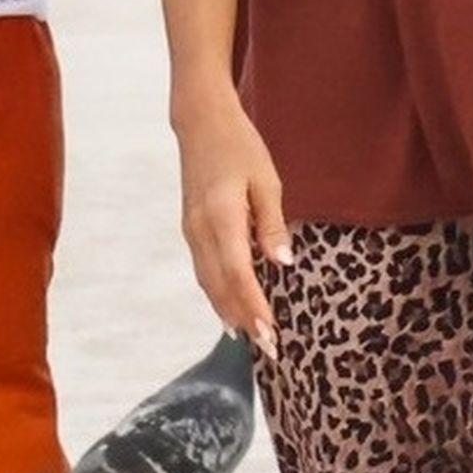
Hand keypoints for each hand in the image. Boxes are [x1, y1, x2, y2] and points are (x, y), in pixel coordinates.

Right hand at [172, 89, 289, 359]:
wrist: (199, 122)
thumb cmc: (239, 146)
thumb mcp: (265, 179)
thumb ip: (271, 223)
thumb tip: (283, 263)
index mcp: (222, 215)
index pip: (237, 272)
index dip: (253, 305)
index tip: (270, 332)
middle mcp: (200, 228)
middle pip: (219, 285)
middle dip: (243, 318)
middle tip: (269, 349)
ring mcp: (191, 229)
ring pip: (207, 281)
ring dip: (228, 310)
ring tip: (252, 337)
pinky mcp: (190, 228)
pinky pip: (203, 269)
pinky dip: (217, 293)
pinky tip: (230, 308)